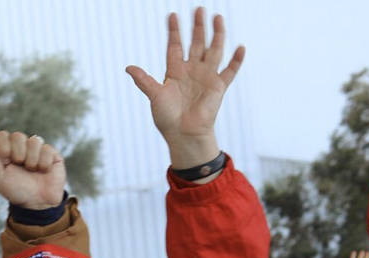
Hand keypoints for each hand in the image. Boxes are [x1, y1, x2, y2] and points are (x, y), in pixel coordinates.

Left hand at [0, 131, 64, 208]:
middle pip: (18, 136)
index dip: (3, 145)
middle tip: (20, 165)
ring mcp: (37, 149)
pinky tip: (43, 171)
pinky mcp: (52, 154)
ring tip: (32, 170)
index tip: (5, 159)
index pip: (2, 135)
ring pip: (34, 141)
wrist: (37, 203)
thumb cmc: (16, 191)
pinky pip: (47, 149)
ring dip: (31, 160)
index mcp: (7, 151)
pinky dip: (43, 163)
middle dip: (17, 153)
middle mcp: (22, 147)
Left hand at [125, 8, 243, 168]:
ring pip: (213, 50)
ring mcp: (206, 77)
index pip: (175, 46)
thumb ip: (144, 80)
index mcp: (175, 71)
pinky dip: (236, 60)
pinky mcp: (218, 87)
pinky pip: (229, 71)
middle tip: (199, 9)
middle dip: (197, 27)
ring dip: (216, 34)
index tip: (172, 15)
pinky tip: (240, 47)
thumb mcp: (154, 96)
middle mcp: (192, 70)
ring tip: (217, 17)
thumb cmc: (167, 118)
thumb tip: (128, 67)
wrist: (183, 134)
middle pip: (196, 43)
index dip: (174, 31)